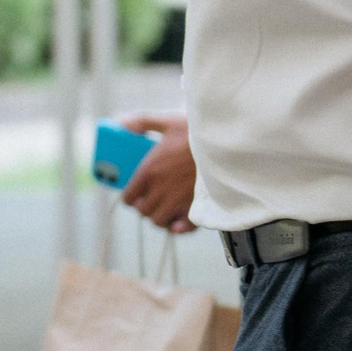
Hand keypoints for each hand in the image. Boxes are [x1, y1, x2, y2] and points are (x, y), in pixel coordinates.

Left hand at [119, 114, 195, 232]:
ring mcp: (179, 203)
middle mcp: (161, 190)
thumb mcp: (168, 122)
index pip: (128, 197)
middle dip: (146, 206)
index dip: (131, 197)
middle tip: (153, 199)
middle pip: (143, 211)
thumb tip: (121, 124)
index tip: (136, 194)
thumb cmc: (198, 133)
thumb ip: (142, 122)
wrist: (230, 147)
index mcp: (149, 171)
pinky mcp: (198, 210)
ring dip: (161, 217)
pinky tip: (181, 220)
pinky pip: (182, 229)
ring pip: (160, 221)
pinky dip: (179, 227)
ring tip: (167, 208)